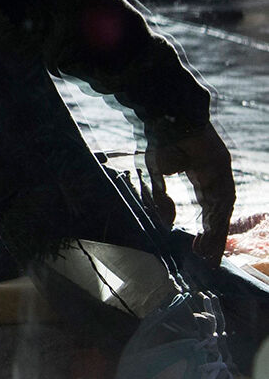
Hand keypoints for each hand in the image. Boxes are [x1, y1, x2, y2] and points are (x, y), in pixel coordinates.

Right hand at [146, 122, 235, 269]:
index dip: (204, 230)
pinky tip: (210, 231)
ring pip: (222, 209)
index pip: (207, 210)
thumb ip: (161, 201)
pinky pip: (224, 196)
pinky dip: (218, 214)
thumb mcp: (156, 176)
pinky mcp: (222, 167)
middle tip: (208, 261)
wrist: (164, 117)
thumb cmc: (158, 142)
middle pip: (218, 214)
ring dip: (216, 232)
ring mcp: (221, 173)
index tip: (197, 249)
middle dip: (212, 238)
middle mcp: (215, 178)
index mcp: (201, 178)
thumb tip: (168, 225)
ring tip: (208, 253)